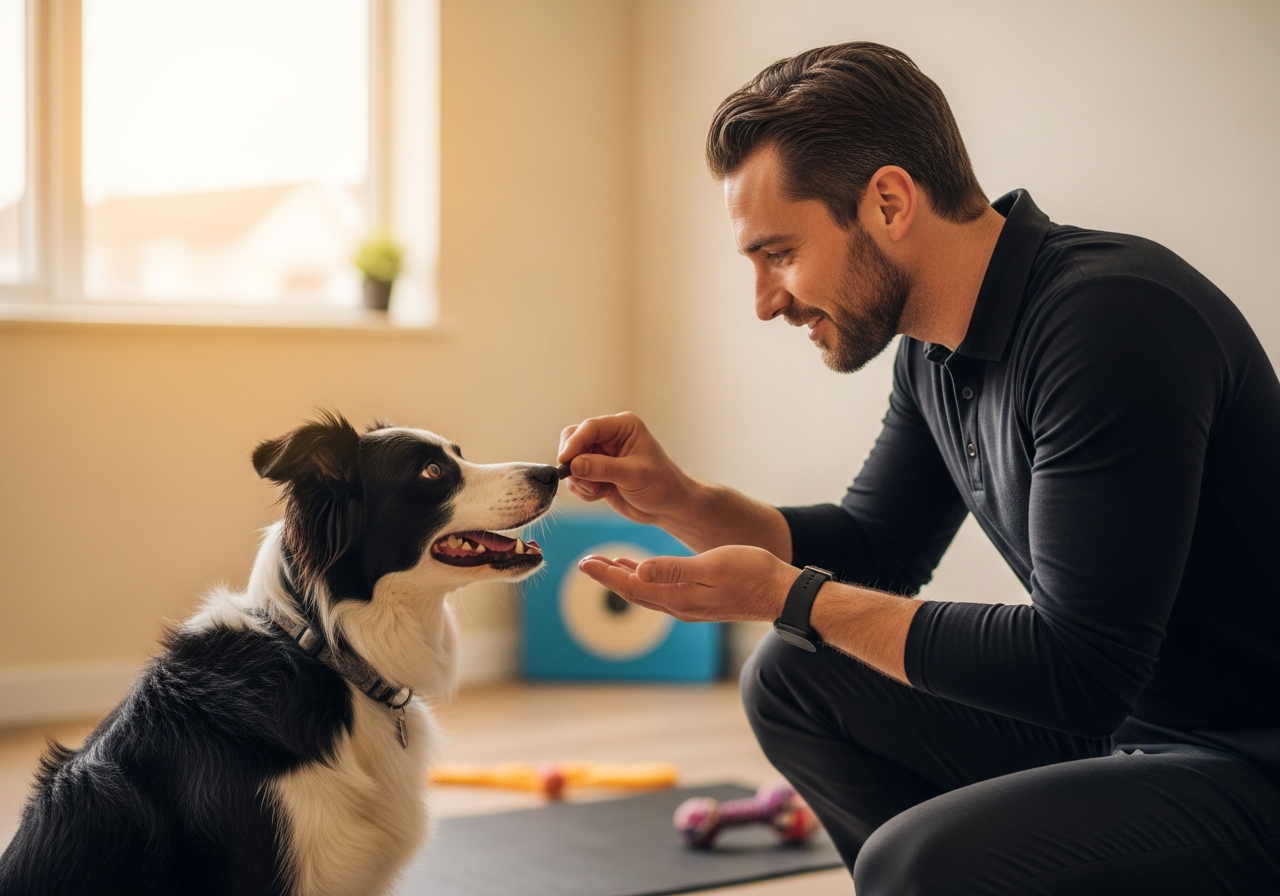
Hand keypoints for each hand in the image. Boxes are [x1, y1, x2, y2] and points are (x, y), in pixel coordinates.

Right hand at [557, 412, 695, 526]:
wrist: (667, 507)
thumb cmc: (661, 485)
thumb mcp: (634, 475)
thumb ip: (603, 468)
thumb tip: (574, 465)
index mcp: (622, 426)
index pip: (589, 427)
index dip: (574, 443)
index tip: (564, 461)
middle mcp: (609, 436)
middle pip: (573, 439)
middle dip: (574, 462)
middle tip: (583, 481)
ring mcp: (600, 455)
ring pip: (571, 461)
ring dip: (580, 480)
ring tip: (600, 490)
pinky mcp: (595, 472)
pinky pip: (575, 478)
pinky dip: (583, 489)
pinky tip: (602, 494)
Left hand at [576, 545, 799, 623]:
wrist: (783, 593)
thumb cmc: (753, 574)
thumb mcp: (712, 566)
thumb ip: (674, 570)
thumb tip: (639, 571)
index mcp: (679, 598)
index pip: (632, 586)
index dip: (606, 574)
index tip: (584, 563)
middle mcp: (680, 607)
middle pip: (634, 593)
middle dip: (609, 577)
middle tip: (586, 563)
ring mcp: (691, 607)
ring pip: (647, 593)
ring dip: (625, 579)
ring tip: (608, 564)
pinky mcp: (701, 602)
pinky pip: (662, 593)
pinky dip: (646, 580)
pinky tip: (645, 570)